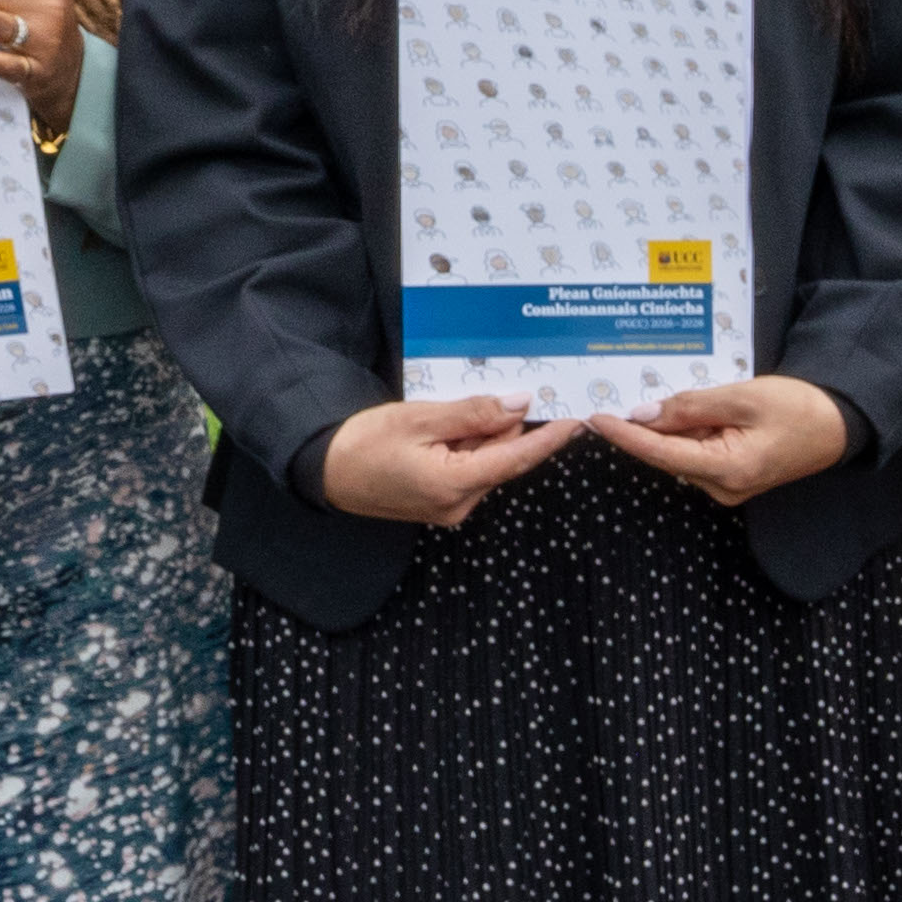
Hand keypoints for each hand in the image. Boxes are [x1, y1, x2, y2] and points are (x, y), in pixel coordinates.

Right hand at [326, 390, 580, 526]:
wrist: (323, 470)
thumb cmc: (364, 443)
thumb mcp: (420, 419)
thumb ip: (474, 413)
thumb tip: (519, 405)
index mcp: (456, 485)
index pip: (517, 459)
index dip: (549, 438)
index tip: (577, 419)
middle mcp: (460, 504)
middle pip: (502, 456)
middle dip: (499, 425)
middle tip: (483, 395)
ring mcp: (451, 507)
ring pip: (486, 461)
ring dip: (477, 435)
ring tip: (442, 416)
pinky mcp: (441, 502)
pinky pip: (468, 468)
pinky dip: (464, 446)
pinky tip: (439, 430)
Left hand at [597, 375, 854, 504]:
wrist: (840, 424)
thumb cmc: (799, 408)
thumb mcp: (743, 397)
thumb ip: (691, 406)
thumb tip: (645, 414)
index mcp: (727, 470)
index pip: (660, 453)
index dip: (625, 436)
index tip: (596, 419)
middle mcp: (722, 487)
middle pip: (668, 454)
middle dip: (646, 425)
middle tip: (619, 394)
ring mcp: (727, 486)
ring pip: (681, 453)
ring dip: (670, 426)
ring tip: (661, 393)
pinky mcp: (732, 477)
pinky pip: (697, 452)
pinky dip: (687, 431)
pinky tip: (685, 409)